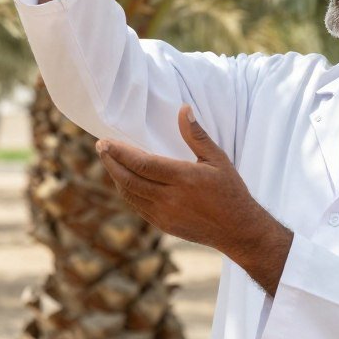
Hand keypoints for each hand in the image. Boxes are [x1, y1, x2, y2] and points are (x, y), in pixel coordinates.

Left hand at [96, 107, 293, 294]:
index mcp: (184, 178)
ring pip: (130, 193)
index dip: (120, 152)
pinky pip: (137, 205)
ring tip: (108, 159)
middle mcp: (170, 198)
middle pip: (129, 179)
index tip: (106, 141)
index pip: (142, 164)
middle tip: (100, 146)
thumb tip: (184, 109)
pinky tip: (124, 179)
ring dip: (116, 176)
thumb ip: (196, 135)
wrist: (237, 230)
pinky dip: (127, 190)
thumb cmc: (230, 190)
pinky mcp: (163, 225)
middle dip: (111, 161)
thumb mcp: (218, 158)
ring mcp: (164, 215)